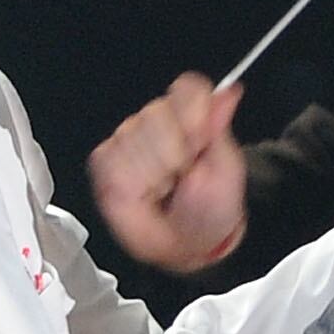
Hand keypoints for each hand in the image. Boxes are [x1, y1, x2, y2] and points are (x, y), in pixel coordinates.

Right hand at [88, 74, 245, 274]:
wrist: (188, 243)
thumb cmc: (209, 206)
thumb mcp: (226, 166)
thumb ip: (220, 125)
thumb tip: (229, 92)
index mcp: (188, 115)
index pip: (187, 90)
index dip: (195, 120)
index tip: (200, 147)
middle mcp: (155, 122)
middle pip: (158, 114)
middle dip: (177, 152)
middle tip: (183, 175)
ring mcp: (126, 139)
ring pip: (136, 140)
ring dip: (156, 174)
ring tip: (164, 188)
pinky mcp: (104, 161)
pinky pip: (115, 163)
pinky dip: (135, 185)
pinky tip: (144, 194)